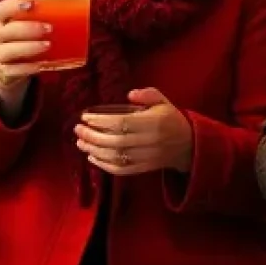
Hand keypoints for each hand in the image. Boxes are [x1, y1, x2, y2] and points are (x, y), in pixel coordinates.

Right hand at [0, 0, 50, 115]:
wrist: (7, 65)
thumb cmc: (22, 37)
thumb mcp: (25, 24)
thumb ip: (40, 15)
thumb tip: (73, 1)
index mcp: (1, 20)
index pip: (2, 9)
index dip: (14, 6)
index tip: (32, 4)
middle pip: (7, 31)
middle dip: (28, 28)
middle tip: (49, 28)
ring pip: (7, 51)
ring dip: (29, 48)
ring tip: (48, 45)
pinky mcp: (3, 71)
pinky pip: (12, 70)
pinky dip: (27, 68)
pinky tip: (41, 65)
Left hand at [75, 88, 192, 176]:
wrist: (188, 145)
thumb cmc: (171, 119)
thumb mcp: (163, 101)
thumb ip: (148, 94)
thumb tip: (130, 94)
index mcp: (154, 123)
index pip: (122, 122)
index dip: (101, 121)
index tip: (85, 117)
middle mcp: (150, 141)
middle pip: (115, 142)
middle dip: (92, 136)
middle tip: (77, 130)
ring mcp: (147, 157)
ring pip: (116, 157)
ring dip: (94, 151)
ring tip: (80, 142)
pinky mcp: (144, 169)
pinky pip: (121, 170)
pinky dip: (104, 165)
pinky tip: (92, 157)